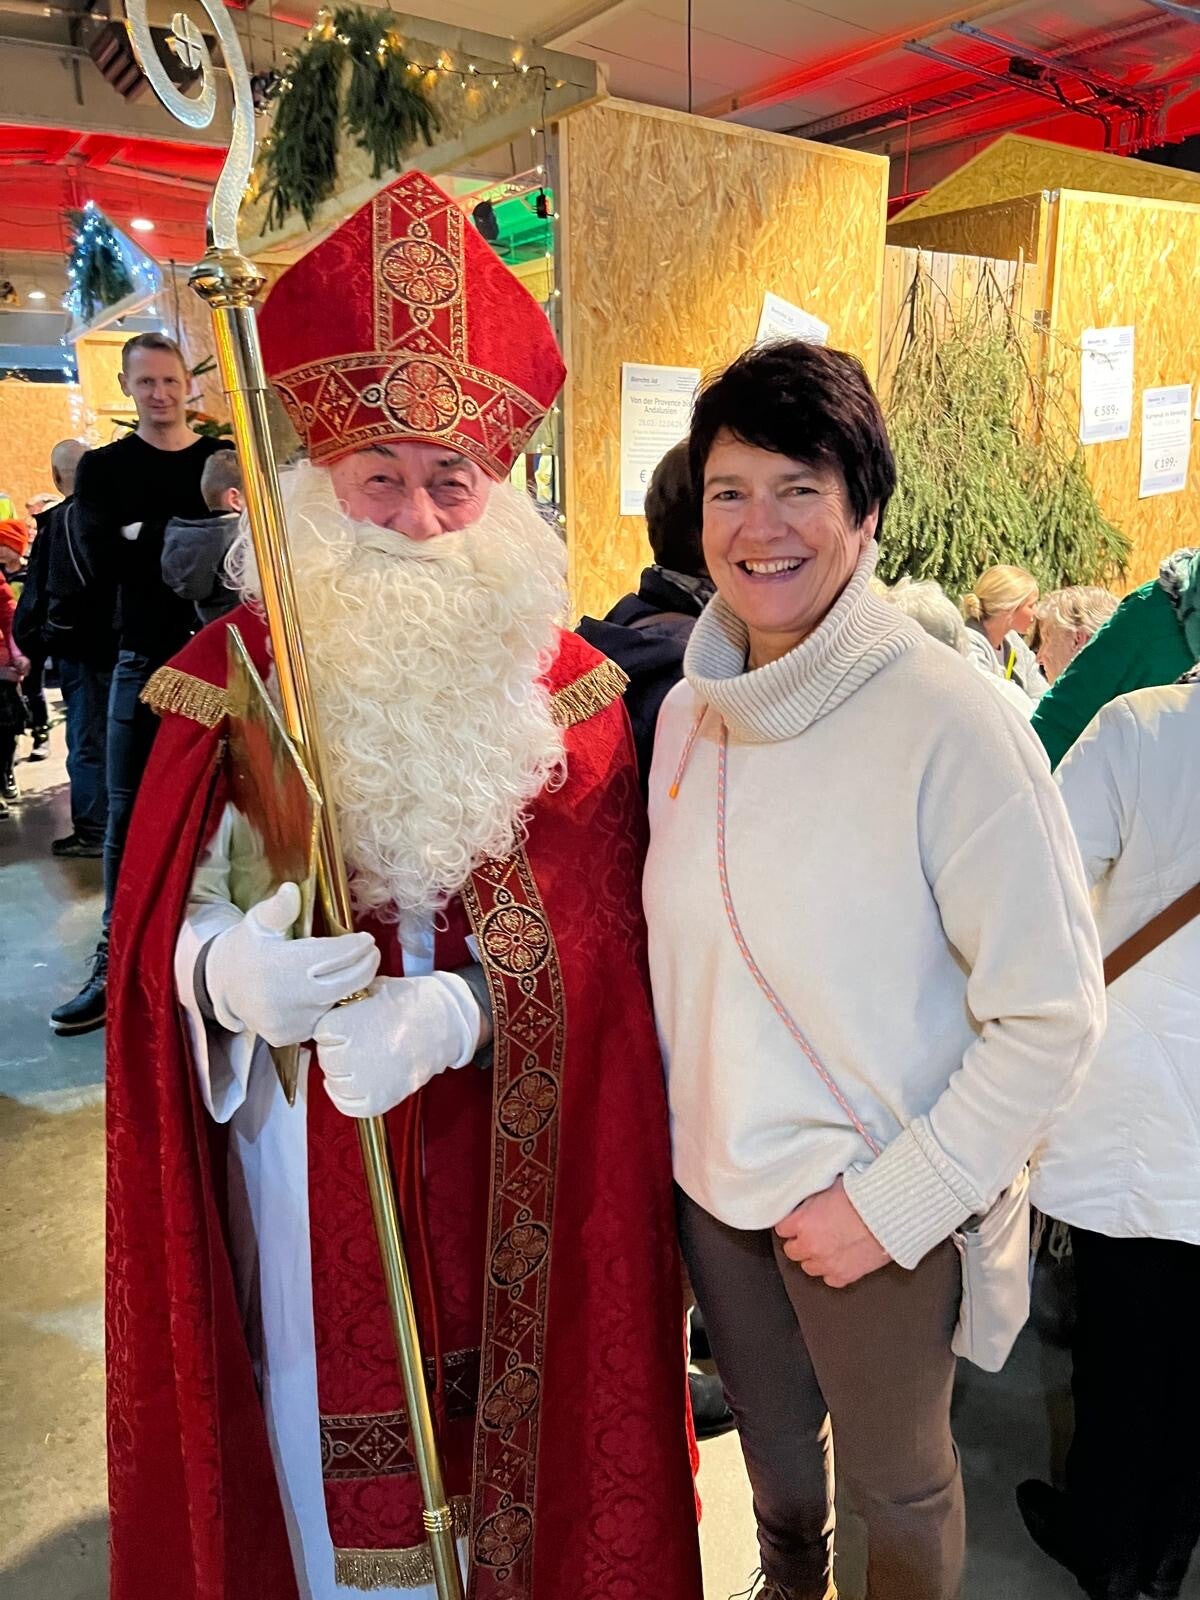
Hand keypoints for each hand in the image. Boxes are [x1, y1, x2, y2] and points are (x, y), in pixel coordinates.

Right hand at [204, 882, 379, 1046]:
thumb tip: (291, 890)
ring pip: (336, 1003)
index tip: (367, 938)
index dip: (356, 947)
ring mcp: (289, 1023)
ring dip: (350, 986)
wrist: (223, 986)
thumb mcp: (257, 922)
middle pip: (346, 984)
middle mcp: (287, 999)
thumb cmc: (247, 948)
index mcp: (280, 966)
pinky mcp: (289, 1037)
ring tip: (356, 967)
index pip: (333, 957)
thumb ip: (278, 908)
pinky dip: (331, 1004)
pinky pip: (322, 1019)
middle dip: (365, 966)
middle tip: (371, 952)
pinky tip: (332, 989)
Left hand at [314, 971, 481, 1118]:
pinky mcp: (379, 1100)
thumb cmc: (408, 1004)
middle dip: (337, 1050)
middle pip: (326, 1059)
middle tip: (356, 1043)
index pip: (320, 1034)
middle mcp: (353, 1054)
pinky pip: (348, 1105)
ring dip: (343, 1073)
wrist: (445, 1023)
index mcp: (345, 1025)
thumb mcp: (371, 991)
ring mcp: (367, 1080)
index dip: (333, 1029)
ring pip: (335, 1082)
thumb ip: (344, 1005)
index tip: (346, 1026)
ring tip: (360, 1061)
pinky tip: (355, 1083)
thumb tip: (326, 1013)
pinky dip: (347, 1097)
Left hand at [775, 1177, 891, 1288]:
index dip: (791, 1223)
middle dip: (800, 1242)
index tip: (797, 1221)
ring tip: (828, 1246)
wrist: (891, 1212)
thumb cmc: (865, 1195)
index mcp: (803, 1222)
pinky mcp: (845, 1275)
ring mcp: (827, 1264)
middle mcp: (811, 1246)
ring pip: (808, 1268)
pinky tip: (840, 1257)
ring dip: (815, 1257)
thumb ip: (812, 1199)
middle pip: (791, 1251)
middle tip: (813, 1233)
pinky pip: (830, 1279)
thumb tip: (806, 1201)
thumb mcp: (829, 1186)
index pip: (781, 1229)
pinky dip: (833, 1270)